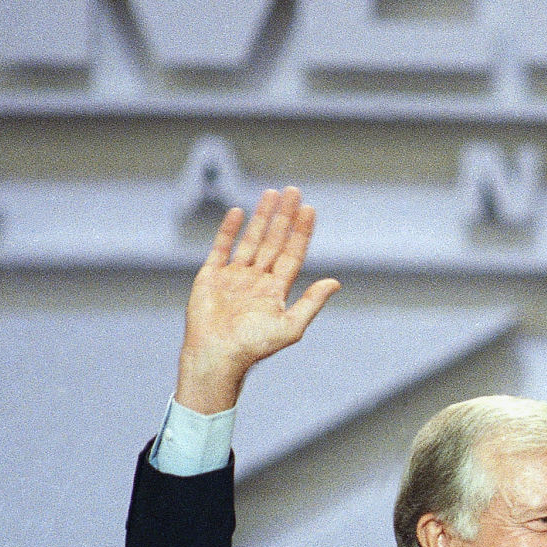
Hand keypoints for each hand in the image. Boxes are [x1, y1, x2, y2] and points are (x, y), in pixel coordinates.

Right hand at [175, 186, 341, 413]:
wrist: (217, 355)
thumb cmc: (253, 346)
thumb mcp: (290, 326)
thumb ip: (312, 302)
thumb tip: (335, 282)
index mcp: (276, 290)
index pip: (292, 253)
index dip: (301, 232)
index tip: (309, 209)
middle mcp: (257, 280)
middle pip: (274, 241)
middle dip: (284, 216)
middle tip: (293, 191)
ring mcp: (234, 276)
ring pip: (251, 239)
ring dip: (262, 217)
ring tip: (272, 193)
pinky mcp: (211, 276)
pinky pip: (221, 248)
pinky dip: (229, 230)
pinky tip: (238, 212)